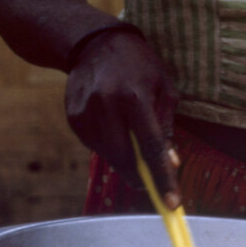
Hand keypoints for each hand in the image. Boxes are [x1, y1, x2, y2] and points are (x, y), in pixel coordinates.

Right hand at [64, 29, 180, 204]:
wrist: (94, 43)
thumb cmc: (139, 64)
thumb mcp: (164, 87)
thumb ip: (166, 127)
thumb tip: (171, 163)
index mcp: (134, 97)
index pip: (151, 147)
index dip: (162, 178)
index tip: (172, 203)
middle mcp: (106, 105)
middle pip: (124, 158)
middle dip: (140, 175)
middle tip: (151, 182)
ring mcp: (86, 112)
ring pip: (108, 155)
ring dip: (124, 159)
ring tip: (130, 135)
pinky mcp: (73, 118)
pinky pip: (94, 146)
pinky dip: (108, 146)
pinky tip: (113, 127)